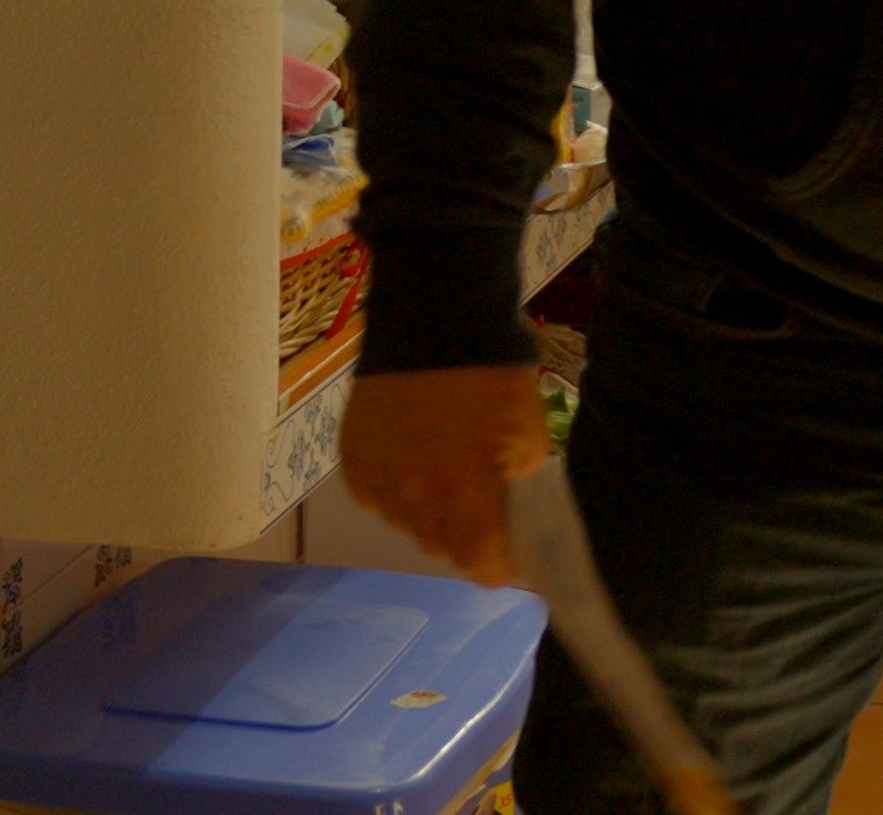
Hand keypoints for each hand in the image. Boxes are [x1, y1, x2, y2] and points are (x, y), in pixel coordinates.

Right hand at [337, 362, 554, 585]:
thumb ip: (521, 482)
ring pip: (406, 524)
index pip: (478, 562)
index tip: (507, 560)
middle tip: (478, 510)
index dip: (496, 567)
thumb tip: (514, 513)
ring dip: (427, 513)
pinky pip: (377, 497)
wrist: (435, 315)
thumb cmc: (494, 372)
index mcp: (466, 490)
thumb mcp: (530, 429)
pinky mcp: (352, 458)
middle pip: (440, 546)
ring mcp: (379, 477)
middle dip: (464, 536)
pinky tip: (411, 459)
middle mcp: (415, 495)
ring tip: (443, 476)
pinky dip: (395, 490)